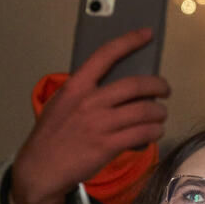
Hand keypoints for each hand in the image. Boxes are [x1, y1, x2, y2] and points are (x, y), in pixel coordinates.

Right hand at [10, 28, 169, 203]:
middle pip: (136, 85)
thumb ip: (84, 92)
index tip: (147, 34)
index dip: (130, 41)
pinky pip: (142, 133)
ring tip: (161, 115)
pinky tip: (155, 132)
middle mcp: (89, 101)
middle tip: (164, 89)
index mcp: (76, 86)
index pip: (106, 55)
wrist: (40, 169)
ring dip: (159, 112)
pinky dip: (154, 131)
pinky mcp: (107, 145)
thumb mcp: (61, 104)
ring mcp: (99, 124)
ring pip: (144, 110)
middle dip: (158, 85)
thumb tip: (116, 86)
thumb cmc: (51, 137)